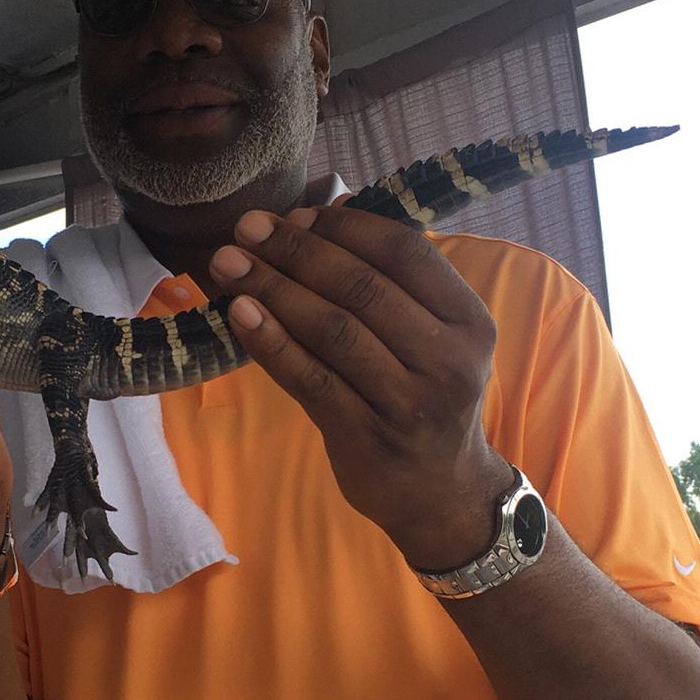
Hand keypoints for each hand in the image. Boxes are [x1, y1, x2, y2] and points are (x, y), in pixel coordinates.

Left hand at [208, 205, 514, 566]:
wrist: (443, 493)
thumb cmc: (426, 397)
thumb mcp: (436, 338)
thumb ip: (392, 282)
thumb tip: (331, 205)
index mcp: (470, 322)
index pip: (405, 253)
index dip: (345, 227)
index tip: (295, 213)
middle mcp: (449, 361)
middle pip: (361, 288)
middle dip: (295, 250)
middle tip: (246, 228)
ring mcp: (409, 403)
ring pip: (331, 330)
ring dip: (273, 289)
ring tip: (229, 264)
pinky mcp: (369, 438)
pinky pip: (310, 380)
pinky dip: (271, 342)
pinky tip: (240, 314)